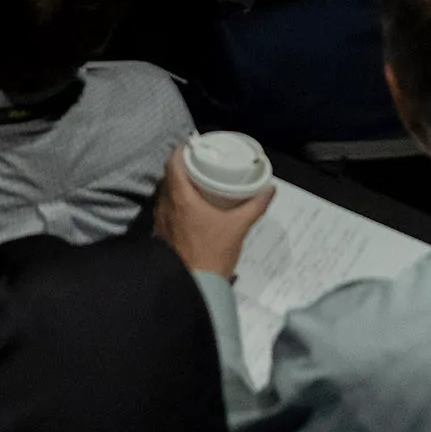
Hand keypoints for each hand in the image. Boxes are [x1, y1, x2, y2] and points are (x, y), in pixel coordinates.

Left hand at [156, 146, 272, 277]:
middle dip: (181, 168)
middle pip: (168, 178)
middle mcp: (166, 207)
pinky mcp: (161, 236)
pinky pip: (165, 211)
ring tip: (195, 184)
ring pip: (165, 195)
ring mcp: (161, 223)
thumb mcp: (238, 227)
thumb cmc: (214, 253)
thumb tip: (270, 189)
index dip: (180, 151)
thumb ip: (255, 206)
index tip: (192, 146)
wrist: (195, 286)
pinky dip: (175, 204)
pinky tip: (189, 209)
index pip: (172, 164)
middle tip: (198, 164)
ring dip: (177, 186)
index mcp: (181, 199)